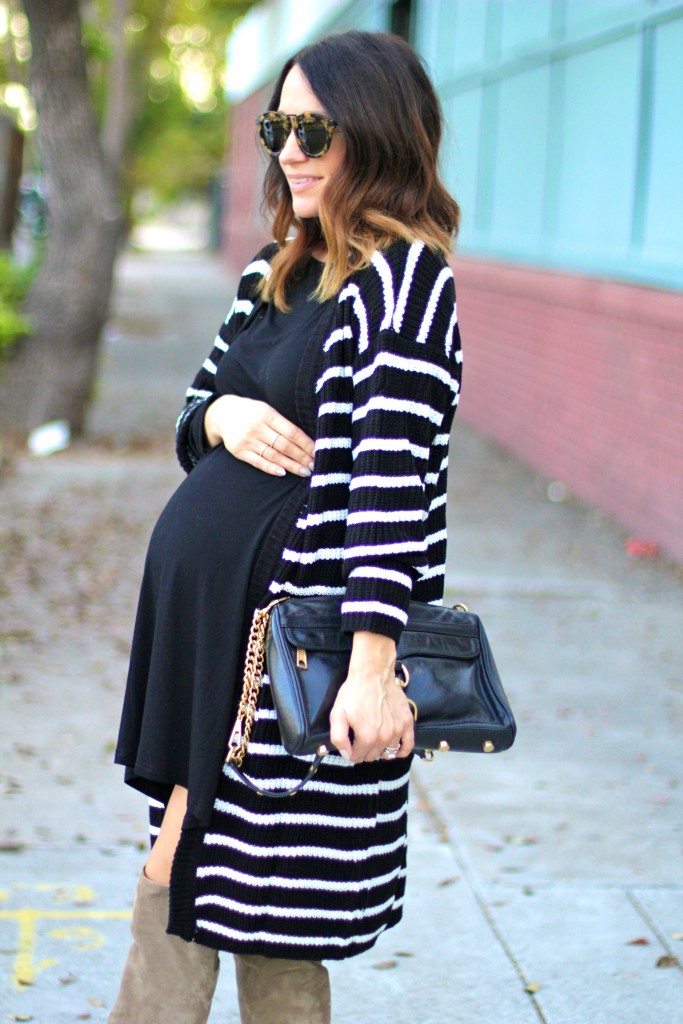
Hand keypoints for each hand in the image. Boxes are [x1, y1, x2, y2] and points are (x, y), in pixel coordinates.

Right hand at [204, 395, 314, 476]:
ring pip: (273, 455)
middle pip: (284, 445)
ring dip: (291, 465)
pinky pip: (257, 461)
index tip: (317, 452)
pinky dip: (271, 468)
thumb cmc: (252, 412)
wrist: (222, 413)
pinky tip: (283, 472)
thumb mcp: (266, 410)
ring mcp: (247, 440)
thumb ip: (282, 423)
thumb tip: (306, 441)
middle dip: (301, 457)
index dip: (306, 444)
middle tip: (314, 466)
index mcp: (267, 414)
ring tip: (304, 472)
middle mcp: (257, 427)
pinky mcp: (239, 451)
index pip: (292, 432)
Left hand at [329, 632, 414, 762]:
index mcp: (366, 737)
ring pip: (388, 752)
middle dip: (364, 749)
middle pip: (372, 756)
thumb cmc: (354, 693)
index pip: (356, 757)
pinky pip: (408, 746)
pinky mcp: (407, 722)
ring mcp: (398, 730)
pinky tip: (394, 746)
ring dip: (380, 748)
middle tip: (361, 734)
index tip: (350, 739)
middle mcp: (384, 737)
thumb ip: (339, 738)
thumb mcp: (337, 714)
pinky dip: (401, 750)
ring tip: (375, 736)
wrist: (373, 673)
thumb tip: (347, 756)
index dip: (350, 750)